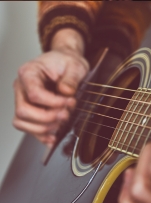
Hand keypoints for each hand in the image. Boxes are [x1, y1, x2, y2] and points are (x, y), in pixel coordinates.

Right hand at [13, 29, 88, 146]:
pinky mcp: (30, 111)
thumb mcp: (75, 66)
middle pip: (23, 111)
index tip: (68, 102)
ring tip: (62, 122)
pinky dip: (40, 136)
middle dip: (47, 118)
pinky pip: (28, 128)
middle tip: (66, 114)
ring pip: (22, 122)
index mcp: (29, 72)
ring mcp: (23, 100)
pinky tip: (53, 138)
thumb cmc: (67, 62)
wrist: (65, 63)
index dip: (52, 103)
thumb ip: (71, 79)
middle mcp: (22, 87)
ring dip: (44, 128)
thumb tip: (66, 92)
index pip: (33, 95)